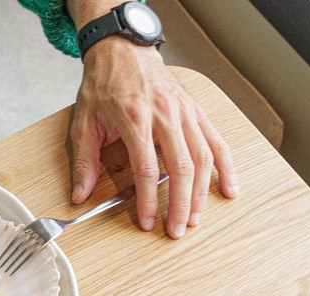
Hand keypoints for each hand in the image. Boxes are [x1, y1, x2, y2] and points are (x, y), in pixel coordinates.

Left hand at [68, 28, 237, 236]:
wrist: (122, 50)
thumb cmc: (104, 84)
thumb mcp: (85, 122)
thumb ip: (85, 161)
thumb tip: (80, 195)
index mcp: (135, 120)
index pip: (147, 170)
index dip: (149, 201)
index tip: (147, 221)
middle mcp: (165, 115)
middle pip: (181, 167)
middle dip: (180, 204)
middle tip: (176, 230)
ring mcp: (184, 112)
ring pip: (203, 157)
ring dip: (201, 192)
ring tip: (195, 218)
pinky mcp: (195, 111)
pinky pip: (216, 141)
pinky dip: (226, 167)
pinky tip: (229, 189)